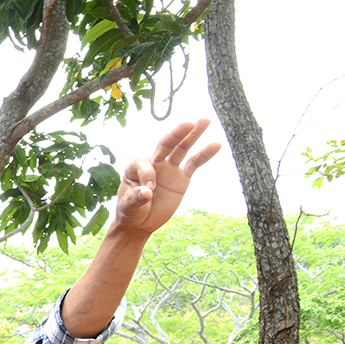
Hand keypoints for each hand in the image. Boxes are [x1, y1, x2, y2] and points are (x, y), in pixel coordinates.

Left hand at [112, 118, 220, 236]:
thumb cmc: (129, 212)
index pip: (144, 163)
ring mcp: (169, 168)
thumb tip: (146, 192)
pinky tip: (217, 144)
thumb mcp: (127, 207)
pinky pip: (194, 163)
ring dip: (193, 135)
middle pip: (166, 144)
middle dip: (176, 134)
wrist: (140, 223)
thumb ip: (134, 199)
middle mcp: (154, 163)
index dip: (147, 174)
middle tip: (188, 123)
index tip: (149, 190)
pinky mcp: (182, 177)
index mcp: (135, 167)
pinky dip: (205, 154)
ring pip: (182, 149)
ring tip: (205, 120)